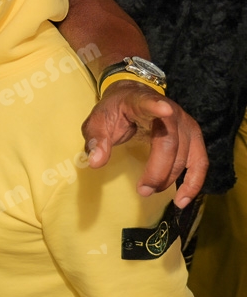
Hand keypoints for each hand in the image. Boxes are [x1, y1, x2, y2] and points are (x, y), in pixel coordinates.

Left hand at [82, 80, 207, 207]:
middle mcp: (170, 111)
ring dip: (170, 178)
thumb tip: (96, 162)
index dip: (156, 106)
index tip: (164, 109)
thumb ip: (96, 139)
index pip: (149, 102)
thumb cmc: (115, 111)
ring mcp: (185, 124)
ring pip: (186, 155)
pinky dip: (193, 182)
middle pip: (170, 142)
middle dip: (158, 170)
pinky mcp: (193, 137)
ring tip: (151, 191)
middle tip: (142, 190)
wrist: (132, 97)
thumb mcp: (97, 122)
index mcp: (141, 101)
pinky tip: (182, 199)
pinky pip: (200, 162)